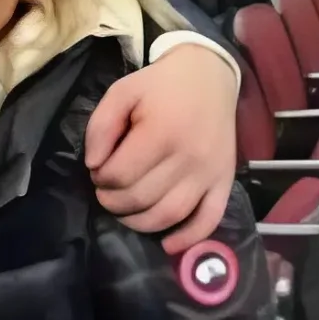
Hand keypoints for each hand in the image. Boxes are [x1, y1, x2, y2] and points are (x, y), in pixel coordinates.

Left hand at [84, 45, 237, 251]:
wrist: (210, 75)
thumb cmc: (159, 86)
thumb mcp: (121, 93)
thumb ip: (100, 128)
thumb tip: (94, 166)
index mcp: (162, 133)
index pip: (118, 177)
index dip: (100, 178)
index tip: (101, 168)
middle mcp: (189, 157)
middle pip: (138, 200)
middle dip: (112, 200)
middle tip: (110, 187)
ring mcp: (209, 172)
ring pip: (166, 216)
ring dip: (137, 222)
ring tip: (126, 207)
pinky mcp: (224, 181)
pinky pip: (208, 219)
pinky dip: (187, 238)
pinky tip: (167, 244)